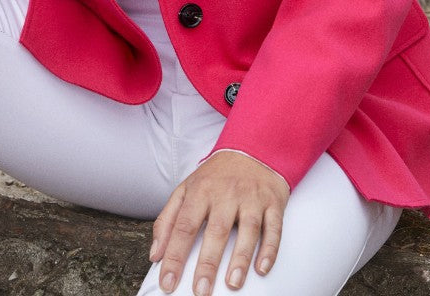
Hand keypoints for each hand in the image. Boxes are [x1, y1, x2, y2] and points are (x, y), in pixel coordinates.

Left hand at [150, 150, 288, 293]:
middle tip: (201, 290)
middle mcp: (226, 193)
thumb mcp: (186, 189)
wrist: (252, 149)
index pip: (183, 226)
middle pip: (216, 230)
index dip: (174, 256)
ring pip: (248, 230)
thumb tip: (156, 254)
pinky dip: (270, 248)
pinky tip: (262, 268)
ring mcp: (252, 198)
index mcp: (200, 191)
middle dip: (207, 263)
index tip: (168, 281)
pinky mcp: (273, 202)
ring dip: (240, 259)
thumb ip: (167, 220)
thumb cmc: (216, 176)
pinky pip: (274, 227)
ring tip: (232, 283)